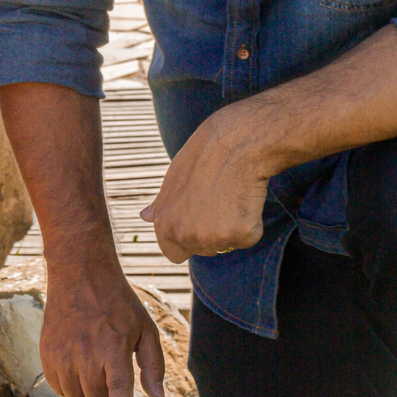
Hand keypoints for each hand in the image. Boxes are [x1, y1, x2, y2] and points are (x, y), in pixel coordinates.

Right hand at [39, 255, 164, 396]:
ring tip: (93, 366)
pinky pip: (57, 387)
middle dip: (106, 395)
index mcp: (114, 348)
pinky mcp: (46, 352)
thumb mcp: (145, 328)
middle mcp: (86, 353)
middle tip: (110, 370)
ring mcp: (62, 353)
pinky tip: (75, 364)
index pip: (118, 393)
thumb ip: (154, 364)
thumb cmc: (117, 302)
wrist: (79, 274)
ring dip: (86, 390)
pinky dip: (67, 384)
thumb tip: (157, 396)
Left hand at [140, 105, 272, 262]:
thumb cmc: (203, 157)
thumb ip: (161, 205)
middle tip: (218, 199)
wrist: (235, 142)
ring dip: (232, 227)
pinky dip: (252, 221)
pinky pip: (249, 236)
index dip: (187, 242)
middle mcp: (185, 235)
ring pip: (227, 244)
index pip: (173, 254)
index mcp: (163, 224)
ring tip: (229, 195)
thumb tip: (144, 217)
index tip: (198, 223)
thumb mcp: (171, 180)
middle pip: (203, 250)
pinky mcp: (240, 235)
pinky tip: (245, 197)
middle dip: (211, 233)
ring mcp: (213, 238)